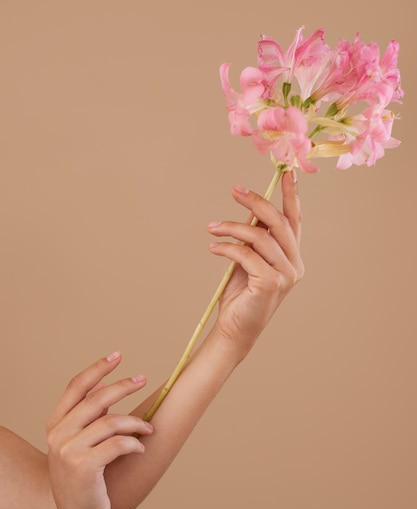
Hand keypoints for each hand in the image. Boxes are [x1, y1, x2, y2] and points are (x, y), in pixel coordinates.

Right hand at [46, 353, 152, 508]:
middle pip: (97, 398)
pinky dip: (134, 443)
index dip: (97, 368)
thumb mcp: (79, 444)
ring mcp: (68, 451)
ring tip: (149, 428)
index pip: (75, 387)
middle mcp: (58, 435)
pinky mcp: (84, 467)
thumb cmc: (86, 478)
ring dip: (136, 422)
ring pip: (111, 421)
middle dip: (123, 385)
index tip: (117, 355)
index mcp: (55, 425)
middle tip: (143, 379)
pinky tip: (141, 448)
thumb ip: (88, 418)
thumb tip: (108, 385)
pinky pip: (117, 444)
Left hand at [208, 171, 303, 356]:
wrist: (235, 328)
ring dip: (233, 227)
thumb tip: (251, 209)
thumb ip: (255, 237)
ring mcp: (285, 275)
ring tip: (213, 227)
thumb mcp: (248, 259)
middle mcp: (295, 265)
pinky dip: (227, 247)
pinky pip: (247, 255)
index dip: (291, 195)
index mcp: (292, 257)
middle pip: (278, 222)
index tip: (286, 172)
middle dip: (256, 202)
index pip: (294, 220)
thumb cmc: (241, 294)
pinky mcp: (270, 284)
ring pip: (260, 237)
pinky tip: (214, 247)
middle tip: (235, 190)